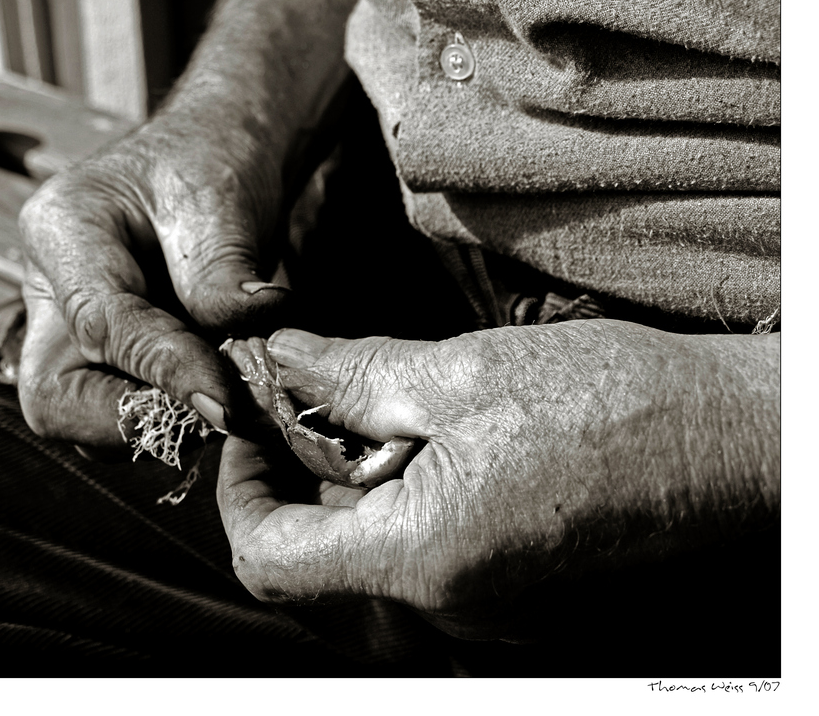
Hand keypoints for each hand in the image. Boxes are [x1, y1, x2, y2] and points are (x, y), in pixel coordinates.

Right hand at [17, 111, 290, 448]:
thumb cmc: (214, 159)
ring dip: (160, 422)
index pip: (99, 326)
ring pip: (87, 416)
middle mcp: (51, 290)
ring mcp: (71, 328)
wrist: (217, 151)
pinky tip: (227, 392)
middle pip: (53, 398)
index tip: (229, 402)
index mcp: (62, 231)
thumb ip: (222, 283)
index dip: (165, 371)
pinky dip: (175, 414)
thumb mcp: (223, 203)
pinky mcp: (104, 356)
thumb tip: (236, 372)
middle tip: (220, 410)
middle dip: (131, 420)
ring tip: (235, 395)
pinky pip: (123, 407)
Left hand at [216, 322, 779, 638]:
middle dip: (298, 470)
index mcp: (420, 559)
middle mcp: (445, 605)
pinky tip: (429, 433)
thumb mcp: (459, 372)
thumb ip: (349, 376)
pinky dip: (399, 492)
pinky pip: (418, 549)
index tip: (246, 426)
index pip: (269, 561)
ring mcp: (479, 604)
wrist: (728, 443)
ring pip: (367, 549)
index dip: (238, 491)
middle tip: (311, 390)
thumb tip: (277, 360)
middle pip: (317, 552)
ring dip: (351, 477)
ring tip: (381, 404)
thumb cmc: (613, 405)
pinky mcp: (506, 587)